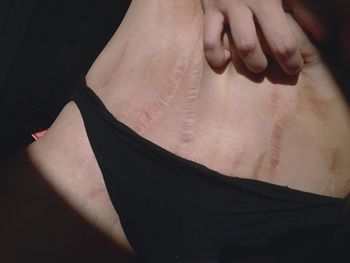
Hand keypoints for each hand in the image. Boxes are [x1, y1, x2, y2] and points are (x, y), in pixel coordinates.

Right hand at [201, 0, 322, 74]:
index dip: (306, 47)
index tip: (304, 57)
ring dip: (255, 63)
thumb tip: (323, 35)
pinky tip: (225, 59)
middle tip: (290, 69)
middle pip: (279, 42)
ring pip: (247, 46)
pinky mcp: (210, 10)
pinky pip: (211, 41)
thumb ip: (304, 9)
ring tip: (259, 65)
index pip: (302, 23)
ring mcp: (232, 4)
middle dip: (287, 61)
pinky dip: (216, 56)